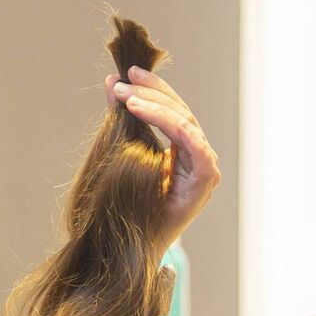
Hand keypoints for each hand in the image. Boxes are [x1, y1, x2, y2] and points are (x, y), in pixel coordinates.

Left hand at [105, 66, 220, 252]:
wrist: (135, 241)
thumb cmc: (132, 200)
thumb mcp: (124, 150)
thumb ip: (124, 118)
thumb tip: (110, 83)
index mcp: (182, 148)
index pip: (172, 108)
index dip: (152, 88)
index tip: (127, 74)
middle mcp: (197, 153)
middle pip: (180, 111)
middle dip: (150, 93)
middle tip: (121, 83)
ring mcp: (204, 165)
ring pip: (185, 122)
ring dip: (153, 105)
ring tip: (125, 98)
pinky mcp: (205, 178)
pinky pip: (193, 143)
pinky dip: (169, 123)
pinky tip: (143, 112)